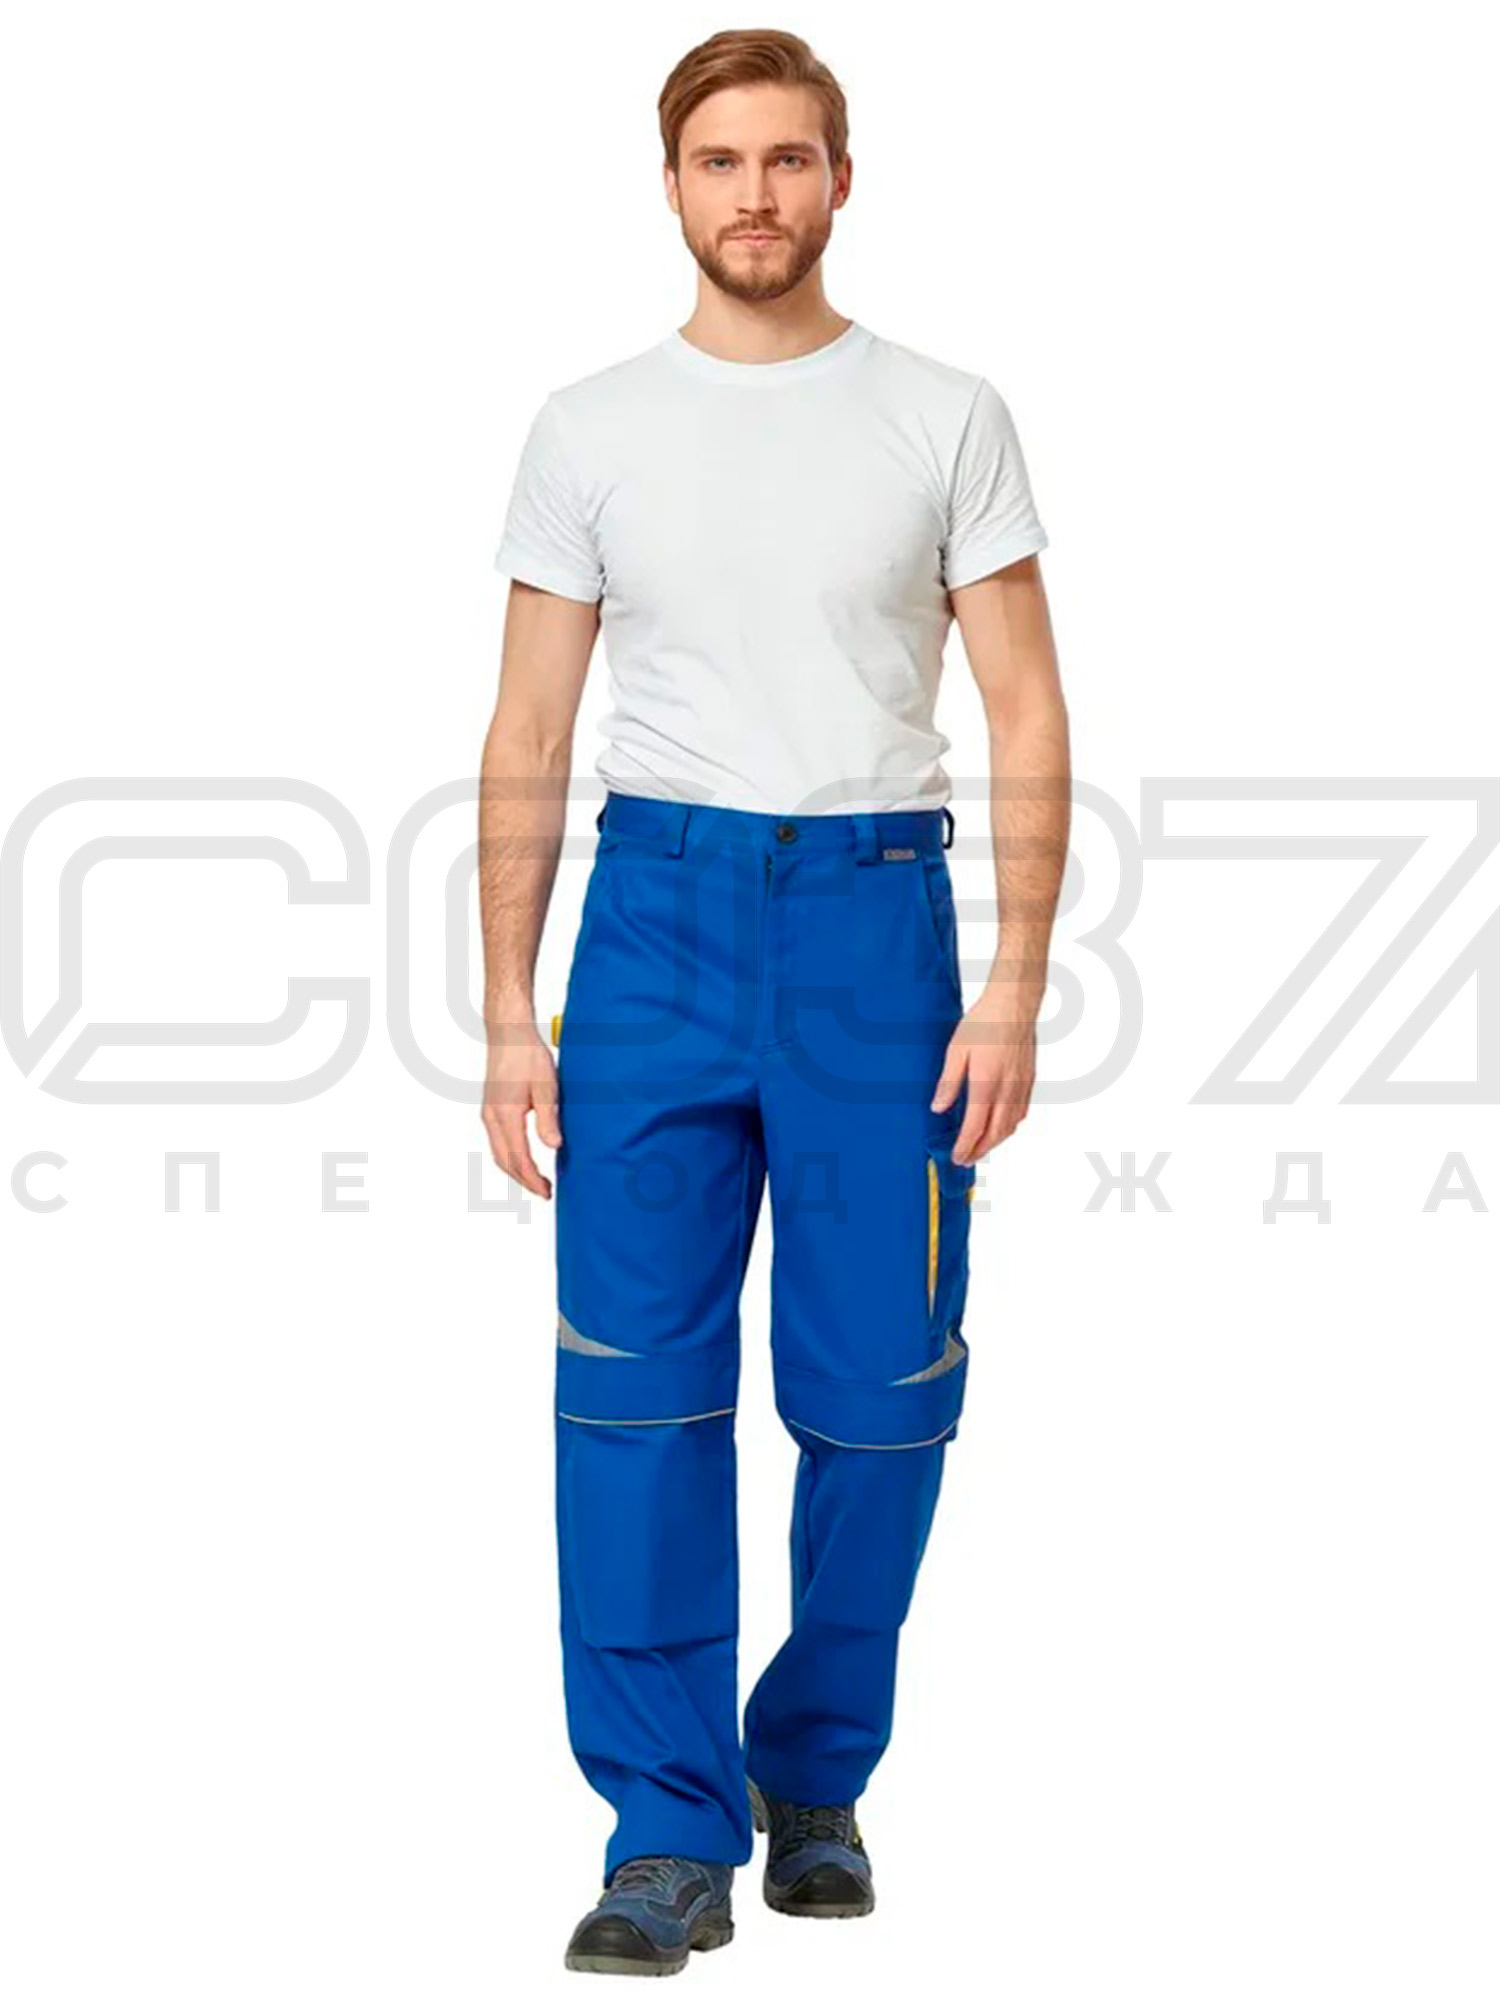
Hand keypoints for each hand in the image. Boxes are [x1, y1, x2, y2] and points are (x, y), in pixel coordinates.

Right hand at [481, 1015, 561, 1198]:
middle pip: (505, 1161)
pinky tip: (524, 1156)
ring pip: (499, 1153)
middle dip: (524, 1181)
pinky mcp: (491, 1108)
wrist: (508, 1032)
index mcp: (505, 1114)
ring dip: (516, 1170)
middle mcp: (492, 1117)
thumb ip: (548, 1118)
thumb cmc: (527, 1054)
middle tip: (545, 1192)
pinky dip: (511, 1156)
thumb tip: (554, 1146)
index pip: (518, 1158)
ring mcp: (488, 1113)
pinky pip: (498, 1141)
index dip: (532, 1179)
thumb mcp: (546, 1086)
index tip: (547, 1191)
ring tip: (537, 1179)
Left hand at [930, 982, 1038, 1165]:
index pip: (975, 1128)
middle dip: (980, 1151)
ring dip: (996, 1142)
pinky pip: (1021, 1112)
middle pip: (995, 1133)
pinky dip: (1010, 1126)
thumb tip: (938, 1108)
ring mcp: (1021, 1086)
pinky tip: (1002, 1126)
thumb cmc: (985, 1022)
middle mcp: (1007, 1090)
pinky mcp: (1029, 1079)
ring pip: (1011, 1125)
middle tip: (967, 1160)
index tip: (956, 1158)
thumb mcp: (957, 1050)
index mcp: (986, 1084)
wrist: (1015, 1004)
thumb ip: (948, 1082)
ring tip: (981, 1148)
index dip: (965, 1147)